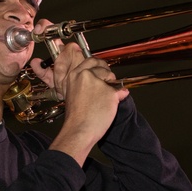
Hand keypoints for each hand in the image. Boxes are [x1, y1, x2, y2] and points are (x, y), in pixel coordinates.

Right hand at [42, 41, 128, 165]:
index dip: (97, 64)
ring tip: (105, 98)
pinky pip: (120, 90)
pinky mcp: (109, 92)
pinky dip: (120, 96)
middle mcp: (85, 75)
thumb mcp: (71, 93)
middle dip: (106, 72)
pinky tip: (114, 103)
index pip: (90, 60)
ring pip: (111, 77)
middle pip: (102, 66)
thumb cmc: (75, 116)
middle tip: (107, 81)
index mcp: (75, 75)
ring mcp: (98, 83)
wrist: (79, 130)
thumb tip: (93, 79)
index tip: (101, 67)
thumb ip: (81, 82)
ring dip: (112, 85)